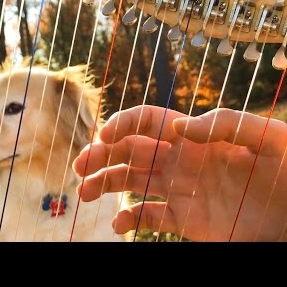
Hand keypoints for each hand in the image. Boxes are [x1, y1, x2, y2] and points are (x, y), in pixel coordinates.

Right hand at [73, 105, 286, 240]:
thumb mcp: (267, 137)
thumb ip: (225, 123)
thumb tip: (178, 128)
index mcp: (194, 137)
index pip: (148, 122)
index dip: (123, 124)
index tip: (103, 136)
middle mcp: (180, 160)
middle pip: (129, 152)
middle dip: (101, 155)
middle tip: (80, 167)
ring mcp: (179, 190)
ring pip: (131, 183)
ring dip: (104, 184)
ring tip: (84, 193)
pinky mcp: (184, 220)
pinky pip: (148, 217)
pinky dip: (128, 220)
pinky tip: (120, 225)